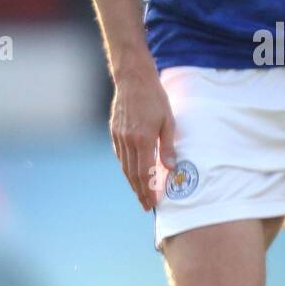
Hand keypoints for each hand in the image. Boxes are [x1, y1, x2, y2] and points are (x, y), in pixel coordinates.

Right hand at [109, 66, 176, 210]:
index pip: (145, 173)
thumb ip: (168, 147)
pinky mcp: (114, 132)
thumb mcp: (168, 121)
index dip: (149, 190)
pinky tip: (132, 174)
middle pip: (133, 174)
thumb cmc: (155, 98)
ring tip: (140, 194)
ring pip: (124, 167)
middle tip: (146, 206)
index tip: (153, 203)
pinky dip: (126, 168)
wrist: (133, 79)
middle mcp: (128, 141)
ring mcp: (119, 137)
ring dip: (132, 183)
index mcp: (143, 140)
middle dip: (140, 192)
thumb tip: (171, 169)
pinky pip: (120, 156)